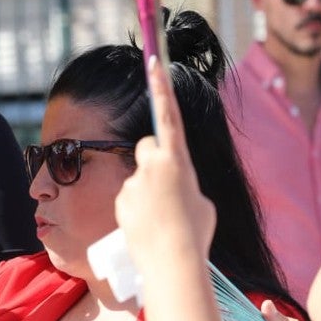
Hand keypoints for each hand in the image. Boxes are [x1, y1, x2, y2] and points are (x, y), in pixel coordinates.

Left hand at [114, 57, 214, 268]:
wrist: (172, 261)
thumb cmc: (195, 232)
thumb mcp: (200, 201)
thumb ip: (184, 181)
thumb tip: (176, 183)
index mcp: (177, 159)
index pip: (168, 115)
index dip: (160, 86)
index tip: (153, 59)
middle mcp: (152, 165)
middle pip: (147, 148)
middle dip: (153, 162)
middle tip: (166, 188)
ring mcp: (133, 182)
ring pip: (138, 176)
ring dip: (146, 190)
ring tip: (160, 217)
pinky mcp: (120, 199)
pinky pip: (128, 196)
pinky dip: (137, 207)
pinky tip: (148, 226)